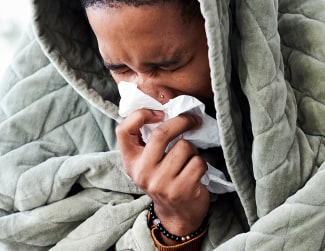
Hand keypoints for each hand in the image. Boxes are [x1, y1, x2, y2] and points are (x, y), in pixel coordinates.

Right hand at [116, 110, 209, 242]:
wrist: (176, 215)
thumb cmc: (164, 180)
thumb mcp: (148, 163)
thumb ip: (148, 141)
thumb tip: (165, 109)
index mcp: (131, 162)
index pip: (123, 130)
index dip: (140, 115)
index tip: (160, 113)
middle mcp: (142, 172)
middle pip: (161, 134)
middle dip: (181, 121)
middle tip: (193, 119)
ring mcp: (160, 182)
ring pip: (184, 147)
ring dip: (193, 150)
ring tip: (188, 161)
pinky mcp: (180, 190)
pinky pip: (198, 162)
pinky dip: (201, 164)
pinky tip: (195, 173)